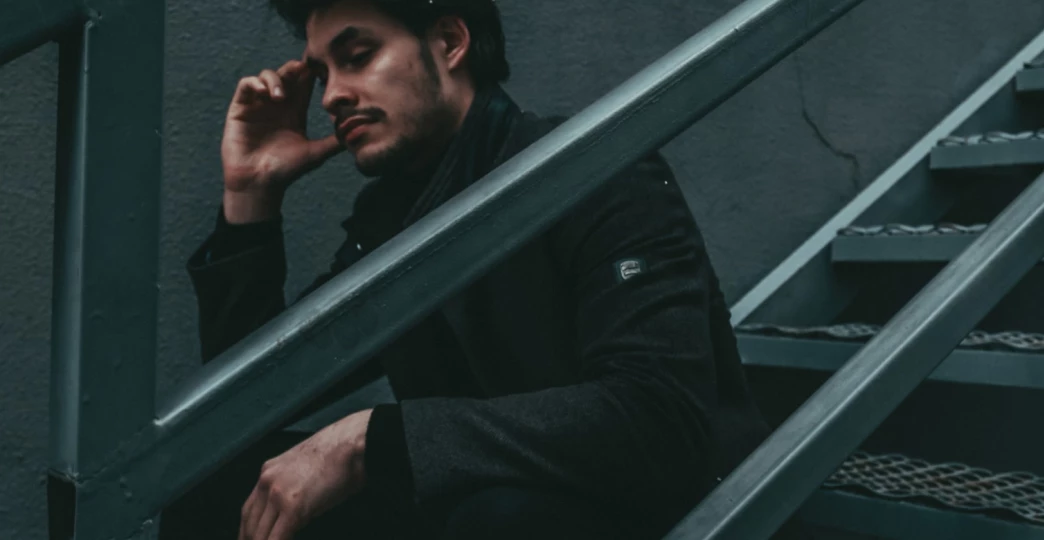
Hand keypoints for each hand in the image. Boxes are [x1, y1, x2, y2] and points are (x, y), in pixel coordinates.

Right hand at [221, 59, 342, 222]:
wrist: (259, 182)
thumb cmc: (286, 170)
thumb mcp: (315, 154)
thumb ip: (334, 142)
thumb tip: (357, 133)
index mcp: (295, 112)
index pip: (304, 84)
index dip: (310, 73)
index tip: (319, 70)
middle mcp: (277, 105)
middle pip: (286, 74)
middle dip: (294, 68)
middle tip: (302, 70)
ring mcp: (258, 105)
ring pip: (266, 76)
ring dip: (275, 79)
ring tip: (280, 96)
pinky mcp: (240, 108)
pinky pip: (246, 85)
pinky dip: (254, 83)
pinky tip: (263, 93)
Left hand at [238, 409, 372, 539]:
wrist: (353, 443)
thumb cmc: (339, 456)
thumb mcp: (305, 471)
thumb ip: (292, 489)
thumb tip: (291, 515)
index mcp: (268, 471)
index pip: (249, 510)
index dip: (248, 531)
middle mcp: (267, 480)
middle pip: (249, 522)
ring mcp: (278, 493)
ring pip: (259, 533)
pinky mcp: (293, 506)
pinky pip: (277, 536)